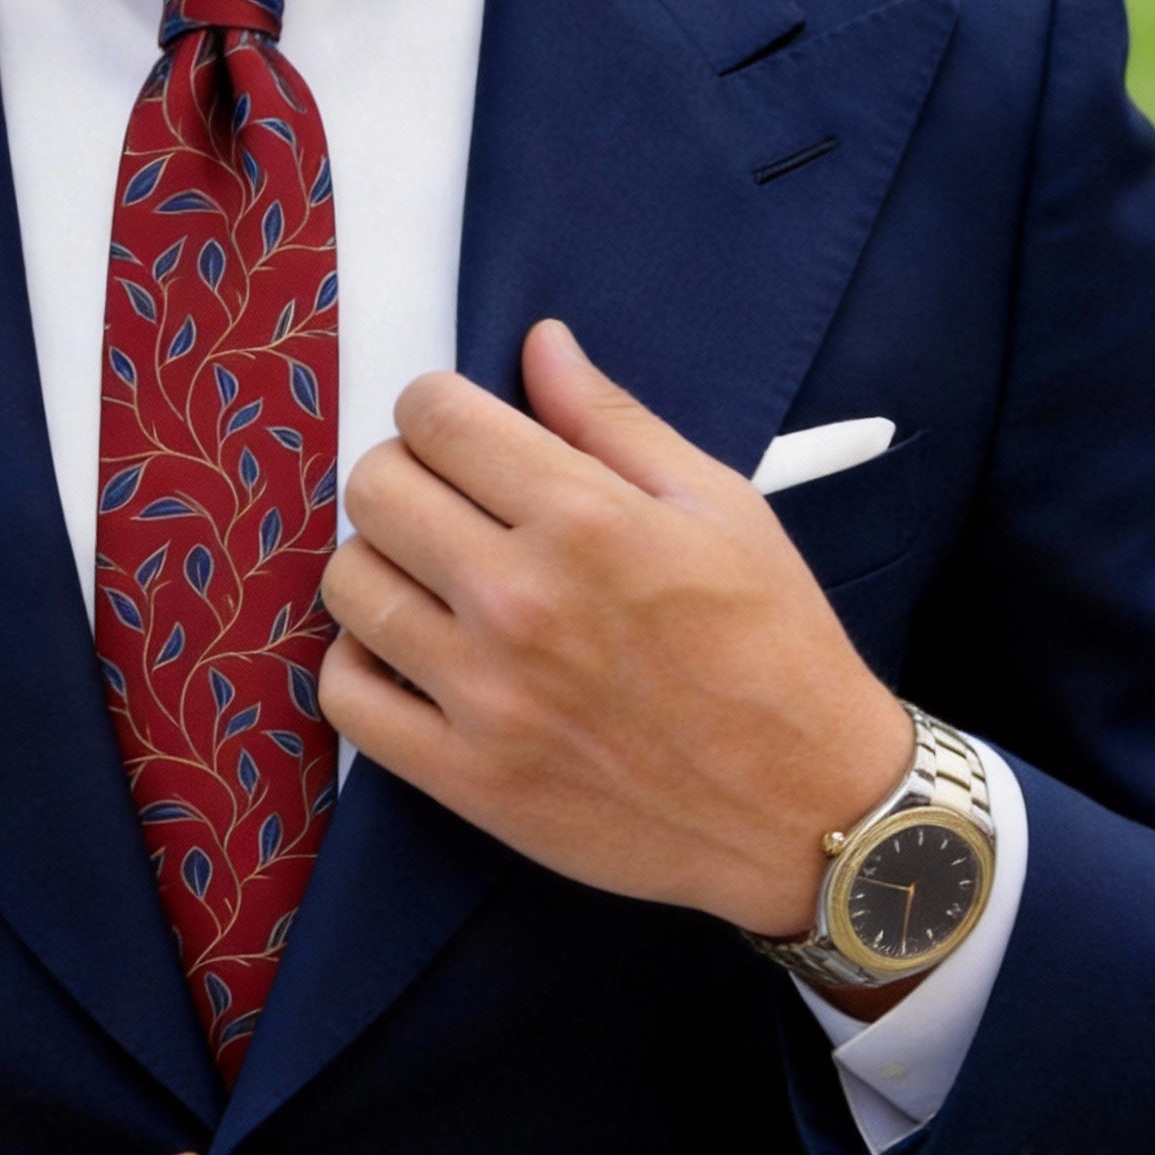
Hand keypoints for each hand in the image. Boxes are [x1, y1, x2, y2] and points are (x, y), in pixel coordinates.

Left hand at [318, 320, 914, 940]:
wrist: (806, 810)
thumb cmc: (775, 651)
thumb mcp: (722, 508)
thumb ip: (613, 421)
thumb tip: (539, 344)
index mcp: (586, 520)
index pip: (436, 417)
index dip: (435, 407)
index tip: (456, 430)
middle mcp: (521, 600)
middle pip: (375, 492)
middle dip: (399, 475)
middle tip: (441, 501)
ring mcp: (485, 695)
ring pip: (349, 586)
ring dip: (376, 564)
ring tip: (426, 577)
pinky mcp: (465, 776)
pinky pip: (348, 698)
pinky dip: (359, 665)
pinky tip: (405, 653)